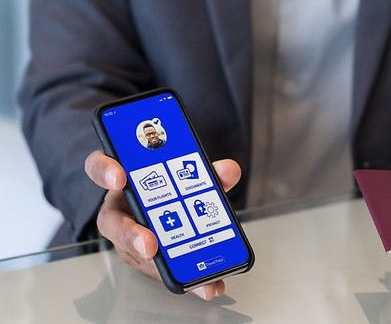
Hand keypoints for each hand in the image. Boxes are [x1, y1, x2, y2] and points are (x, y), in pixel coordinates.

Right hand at [84, 150, 241, 299]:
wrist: (172, 205)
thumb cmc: (169, 186)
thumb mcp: (190, 174)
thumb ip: (207, 171)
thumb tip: (228, 171)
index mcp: (124, 178)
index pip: (100, 168)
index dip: (104, 171)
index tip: (118, 177)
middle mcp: (119, 209)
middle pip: (112, 222)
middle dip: (130, 234)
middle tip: (149, 244)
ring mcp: (129, 237)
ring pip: (136, 252)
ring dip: (159, 264)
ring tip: (183, 268)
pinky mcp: (145, 260)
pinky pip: (161, 271)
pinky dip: (186, 277)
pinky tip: (207, 284)